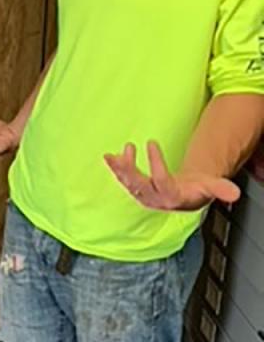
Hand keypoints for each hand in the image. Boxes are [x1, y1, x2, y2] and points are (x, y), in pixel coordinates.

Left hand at [104, 140, 240, 211]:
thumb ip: (220, 189)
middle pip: (139, 185)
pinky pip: (122, 179)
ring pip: (128, 183)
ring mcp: (143, 194)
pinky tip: (108, 157)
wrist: (185, 197)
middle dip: (130, 168)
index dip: (155, 163)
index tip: (151, 143)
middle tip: (129, 147)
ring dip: (120, 168)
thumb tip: (235, 194)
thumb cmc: (197, 189)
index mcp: (171, 197)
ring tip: (118, 151)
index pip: (161, 181)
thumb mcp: (210, 186)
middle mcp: (154, 198)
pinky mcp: (136, 188)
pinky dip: (114, 168)